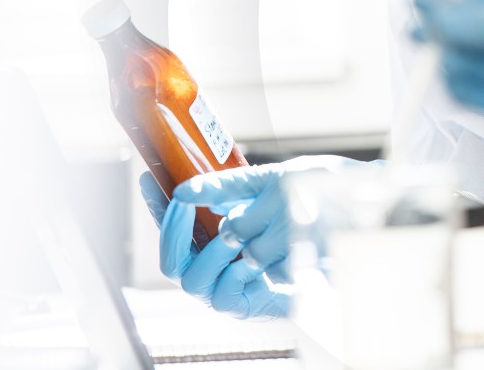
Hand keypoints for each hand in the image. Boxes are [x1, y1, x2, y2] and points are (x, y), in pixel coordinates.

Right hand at [139, 171, 291, 318]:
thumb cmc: (296, 213)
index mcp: (210, 237)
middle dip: (173, 231)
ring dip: (210, 253)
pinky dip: (234, 274)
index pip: (171, 226)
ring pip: (192, 280)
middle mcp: (212, 266)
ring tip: (233, 234)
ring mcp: (225, 287)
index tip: (148, 178)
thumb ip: (221, 189)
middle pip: (171, 261)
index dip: (156, 206)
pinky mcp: (245, 305)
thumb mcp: (257, 190)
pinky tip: (252, 260)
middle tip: (183, 204)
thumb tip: (184, 190)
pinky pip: (222, 296)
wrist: (335, 235)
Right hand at [414, 0, 483, 169]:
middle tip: (421, 37)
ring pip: (465, 61)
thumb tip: (439, 23)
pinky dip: (460, 91)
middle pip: (464, 29)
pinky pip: (474, 94)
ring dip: (449, 61)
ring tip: (447, 63)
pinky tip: (457, 87)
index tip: (419, 3)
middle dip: (441, 31)